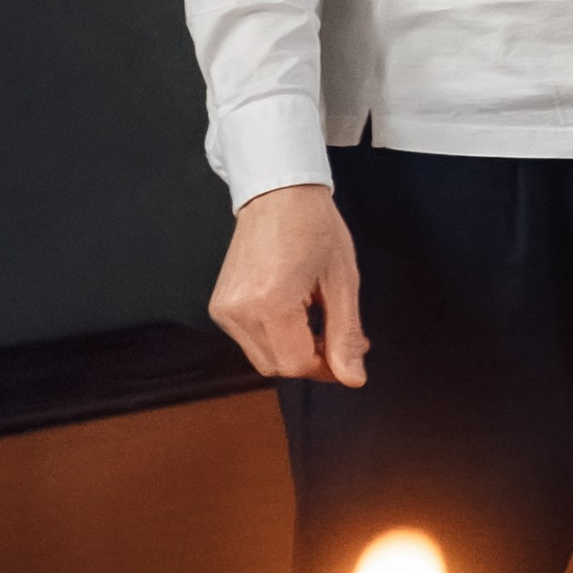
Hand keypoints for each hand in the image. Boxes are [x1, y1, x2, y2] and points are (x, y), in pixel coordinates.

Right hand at [210, 183, 364, 384]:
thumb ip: (345, 334)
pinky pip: (250, 339)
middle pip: (278, 366)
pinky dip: (275, 336)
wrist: (278, 193)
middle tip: (337, 334)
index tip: (349, 353)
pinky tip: (294, 311)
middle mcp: (238, 310)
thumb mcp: (342, 281)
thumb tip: (353, 378)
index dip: (327, 367)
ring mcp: (224, 309)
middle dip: (312, 358)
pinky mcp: (219, 306)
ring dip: (293, 348)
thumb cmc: (314, 227)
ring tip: (316, 317)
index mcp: (269, 303)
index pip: (297, 364)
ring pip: (263, 357)